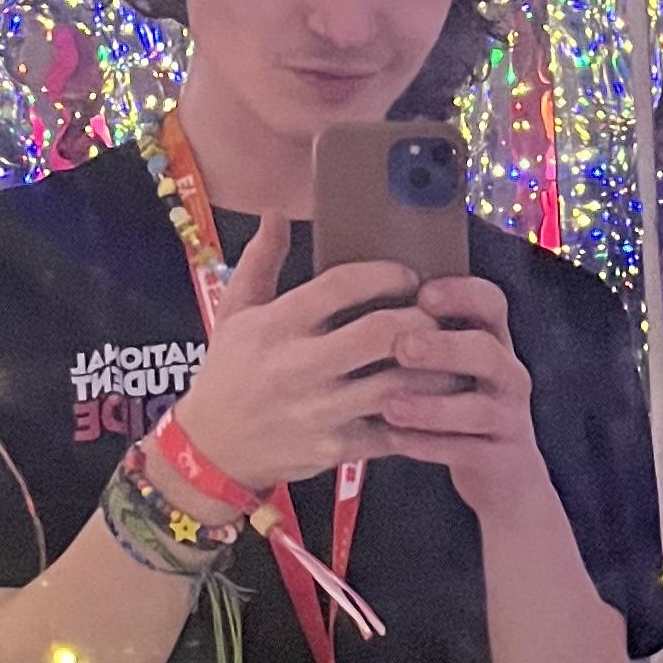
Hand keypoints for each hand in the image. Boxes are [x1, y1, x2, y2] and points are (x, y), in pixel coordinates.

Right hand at [166, 225, 411, 494]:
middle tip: (436, 317)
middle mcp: (299, 366)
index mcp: (276, 325)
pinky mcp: (336, 448)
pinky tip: (438, 403)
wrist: (213, 449)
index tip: (408, 277)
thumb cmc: (229, 373)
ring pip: (397, 385)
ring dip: (433, 370)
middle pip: (381, 334)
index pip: (342, 285)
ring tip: (449, 357)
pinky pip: (393, 433)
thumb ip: (259, 261)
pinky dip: (423, 419)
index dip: (387, 275)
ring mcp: (320, 410)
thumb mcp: (234, 312)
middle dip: (421, 320)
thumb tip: (275, 214)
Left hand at [373, 273, 540, 507]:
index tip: (423, 294)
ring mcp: (508, 419)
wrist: (506, 477)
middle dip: (445, 347)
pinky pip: (467, 452)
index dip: (461, 293)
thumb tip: (364, 307)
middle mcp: (507, 376)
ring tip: (389, 405)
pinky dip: (429, 446)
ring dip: (432, 406)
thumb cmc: (460, 410)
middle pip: (487, 351)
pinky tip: (395, 439)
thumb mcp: (453, 368)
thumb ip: (422, 338)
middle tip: (403, 347)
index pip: (490, 303)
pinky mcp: (500, 460)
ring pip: (479, 409)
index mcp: (494, 343)